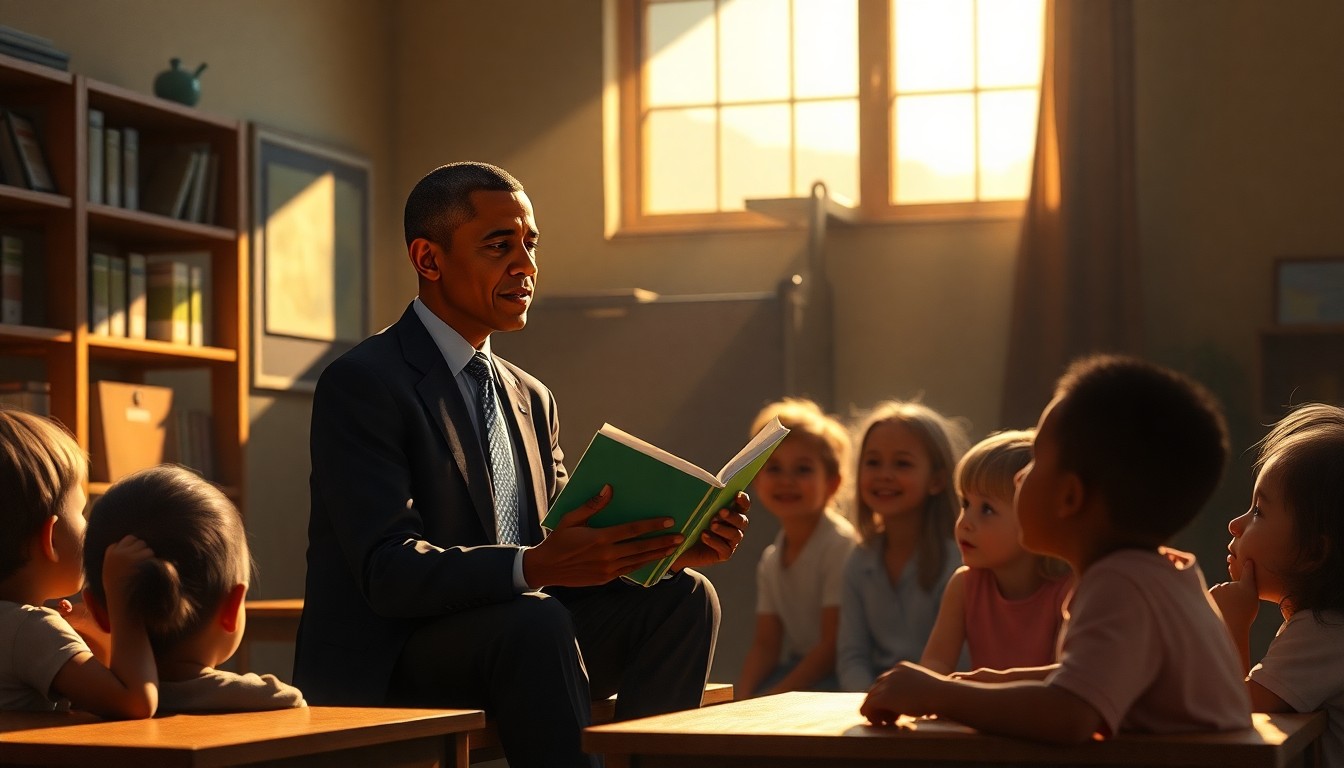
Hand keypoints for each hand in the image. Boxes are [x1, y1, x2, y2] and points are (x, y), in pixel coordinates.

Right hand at [101, 536, 154, 613]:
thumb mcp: (112, 568)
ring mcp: (128, 555)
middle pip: (137, 540)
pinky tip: (145, 569)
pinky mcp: (138, 560)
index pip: (127, 540)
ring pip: (144, 545)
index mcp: (110, 553)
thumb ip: (118, 555)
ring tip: (141, 568)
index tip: (132, 559)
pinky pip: (149, 553)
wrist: (122, 600)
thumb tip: (134, 540)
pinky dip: (151, 559)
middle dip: (140, 549)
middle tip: (138, 564)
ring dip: (146, 553)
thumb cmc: (119, 585)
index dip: (132, 548)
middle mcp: (117, 553)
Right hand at [525, 485, 684, 587]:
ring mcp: (607, 569)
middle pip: (641, 547)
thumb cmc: (558, 540)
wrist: (546, 568)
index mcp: (600, 537)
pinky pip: (629, 570)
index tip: (669, 521)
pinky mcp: (606, 578)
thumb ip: (592, 505)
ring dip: (658, 554)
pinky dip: (644, 565)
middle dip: (663, 542)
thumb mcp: (571, 519)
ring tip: (674, 549)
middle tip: (680, 537)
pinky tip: (654, 560)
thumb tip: (608, 488)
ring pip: (639, 561)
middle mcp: (607, 554)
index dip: (653, 525)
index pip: (632, 530)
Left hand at [671, 491, 749, 570]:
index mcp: (731, 513)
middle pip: (742, 521)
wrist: (679, 547)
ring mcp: (730, 542)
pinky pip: (725, 549)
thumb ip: (702, 501)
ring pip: (736, 535)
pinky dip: (715, 541)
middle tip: (721, 512)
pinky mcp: (724, 554)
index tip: (737, 495)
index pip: (743, 506)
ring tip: (712, 525)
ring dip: (724, 528)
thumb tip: (703, 487)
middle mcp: (734, 527)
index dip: (743, 500)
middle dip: (733, 516)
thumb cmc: (689, 523)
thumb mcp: (694, 510)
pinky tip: (704, 535)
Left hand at [860, 661, 944, 725]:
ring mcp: (887, 684)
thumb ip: (912, 690)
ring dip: (874, 710)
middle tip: (885, 716)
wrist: (941, 695)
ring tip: (882, 721)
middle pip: (877, 687)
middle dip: (878, 702)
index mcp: (901, 668)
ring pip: (871, 697)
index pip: (885, 680)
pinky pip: (870, 705)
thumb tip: (907, 703)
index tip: (892, 707)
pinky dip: (871, 715)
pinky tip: (878, 723)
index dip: (886, 694)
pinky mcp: (885, 697)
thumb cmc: (939, 694)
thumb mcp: (923, 687)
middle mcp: (892, 673)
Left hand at [1210, 559, 1260, 634]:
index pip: (1247, 573)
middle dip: (1232, 593)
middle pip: (1231, 585)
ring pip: (1222, 590)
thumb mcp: (1251, 602)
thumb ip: (1247, 587)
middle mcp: (1233, 584)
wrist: (1230, 625)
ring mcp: (1221, 588)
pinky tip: (1221, 607)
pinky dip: (1216, 599)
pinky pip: (1215, 594)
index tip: (1248, 560)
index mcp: (1246, 587)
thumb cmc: (1244, 616)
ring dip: (1224, 596)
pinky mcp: (1211, 591)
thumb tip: (1242, 576)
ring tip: (1228, 608)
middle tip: (1236, 605)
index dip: (1248, 567)